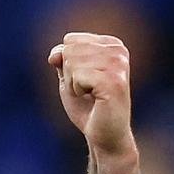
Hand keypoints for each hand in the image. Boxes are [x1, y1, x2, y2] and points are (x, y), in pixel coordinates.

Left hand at [48, 33, 135, 157]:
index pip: (70, 40)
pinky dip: (76, 91)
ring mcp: (118, 64)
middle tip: (85, 90)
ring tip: (89, 95)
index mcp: (111, 44)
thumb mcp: (69, 78)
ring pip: (72, 62)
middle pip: (70, 50)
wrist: (103, 133)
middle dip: (69, 74)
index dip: (66, 64)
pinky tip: (93, 99)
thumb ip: (61, 60)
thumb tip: (54, 54)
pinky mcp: (114, 81)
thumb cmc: (87, 106)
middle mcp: (118, 50)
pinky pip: (78, 76)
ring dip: (73, 84)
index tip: (83, 79)